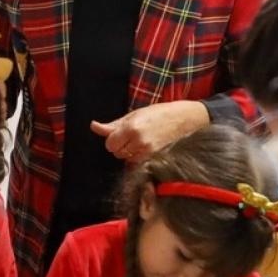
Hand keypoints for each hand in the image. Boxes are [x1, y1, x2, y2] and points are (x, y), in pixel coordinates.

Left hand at [90, 100, 209, 162]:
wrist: (184, 119)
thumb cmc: (158, 113)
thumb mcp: (133, 115)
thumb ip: (113, 125)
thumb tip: (94, 126)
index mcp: (131, 128)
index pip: (110, 144)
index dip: (113, 139)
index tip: (121, 134)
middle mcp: (138, 141)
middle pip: (117, 153)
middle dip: (121, 145)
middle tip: (132, 135)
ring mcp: (147, 152)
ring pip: (126, 159)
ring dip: (129, 152)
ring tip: (141, 140)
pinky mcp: (154, 158)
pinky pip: (137, 162)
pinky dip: (138, 157)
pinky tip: (146, 147)